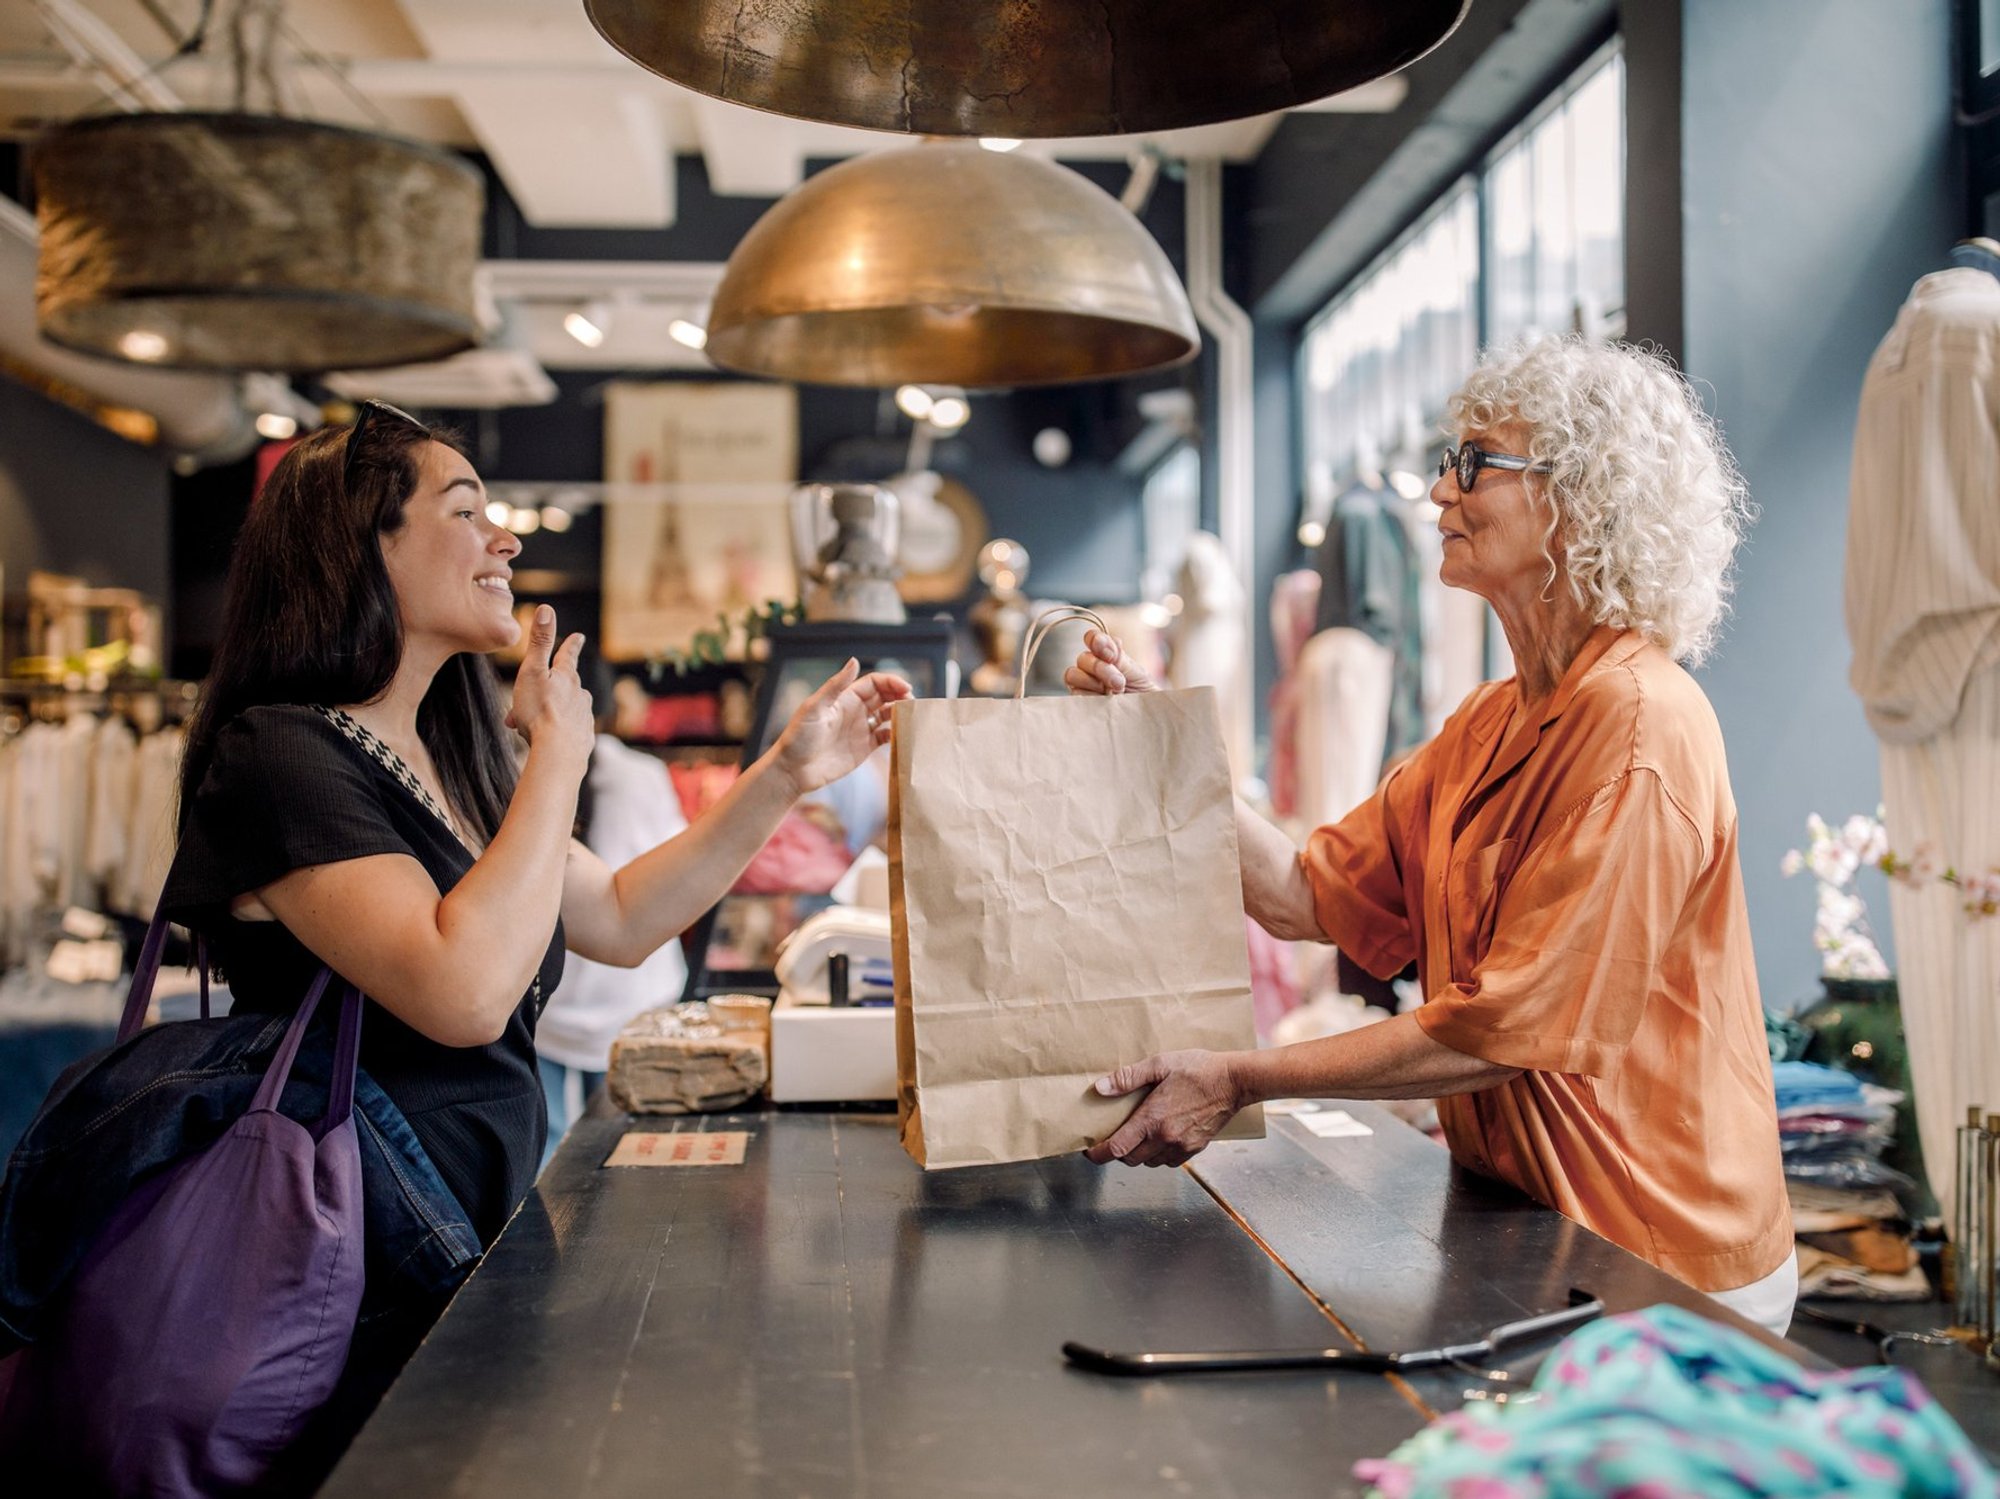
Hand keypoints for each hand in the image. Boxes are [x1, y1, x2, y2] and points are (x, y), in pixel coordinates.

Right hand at [505, 605, 591, 767]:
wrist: (558, 753)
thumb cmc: (540, 712)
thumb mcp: (532, 672)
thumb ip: (539, 642)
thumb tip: (546, 608)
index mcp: (566, 677)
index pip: (568, 655)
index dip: (571, 644)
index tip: (579, 637)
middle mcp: (579, 694)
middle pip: (562, 687)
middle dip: (543, 693)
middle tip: (521, 706)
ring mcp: (584, 717)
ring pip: (562, 710)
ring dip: (544, 714)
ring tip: (526, 726)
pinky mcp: (583, 739)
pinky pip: (567, 731)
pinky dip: (554, 733)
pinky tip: (546, 741)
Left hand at [770, 660, 913, 795]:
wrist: (792, 771)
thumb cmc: (799, 737)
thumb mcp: (815, 708)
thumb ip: (836, 685)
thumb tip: (855, 659)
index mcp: (845, 698)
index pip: (874, 683)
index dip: (891, 682)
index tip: (905, 689)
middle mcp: (855, 712)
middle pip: (884, 697)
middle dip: (900, 695)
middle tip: (912, 702)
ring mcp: (860, 730)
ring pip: (888, 716)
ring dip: (900, 713)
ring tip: (911, 716)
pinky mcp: (864, 749)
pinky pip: (886, 737)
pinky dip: (897, 734)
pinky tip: (903, 734)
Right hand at [1064, 628, 1160, 695]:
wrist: (1147, 717)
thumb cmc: (1144, 695)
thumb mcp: (1137, 674)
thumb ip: (1120, 658)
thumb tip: (1105, 640)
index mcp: (1107, 656)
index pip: (1093, 639)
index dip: (1096, 640)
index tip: (1110, 654)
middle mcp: (1092, 668)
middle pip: (1083, 658)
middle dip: (1101, 668)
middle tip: (1120, 682)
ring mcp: (1084, 686)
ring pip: (1073, 675)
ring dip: (1093, 683)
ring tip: (1114, 693)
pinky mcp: (1080, 703)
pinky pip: (1075, 694)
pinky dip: (1091, 698)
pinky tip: (1105, 703)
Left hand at [1083, 1049, 1243, 1167]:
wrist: (1234, 1081)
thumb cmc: (1198, 1069)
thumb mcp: (1159, 1065)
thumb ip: (1128, 1078)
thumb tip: (1100, 1088)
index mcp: (1152, 1119)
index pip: (1117, 1148)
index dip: (1098, 1154)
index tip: (1089, 1152)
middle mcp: (1165, 1138)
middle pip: (1131, 1159)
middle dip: (1118, 1153)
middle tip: (1113, 1138)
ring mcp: (1182, 1146)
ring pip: (1150, 1162)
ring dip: (1139, 1154)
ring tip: (1137, 1136)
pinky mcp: (1195, 1148)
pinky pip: (1170, 1161)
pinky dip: (1159, 1155)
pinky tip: (1160, 1138)